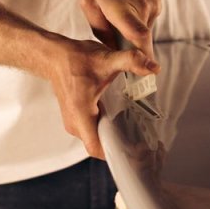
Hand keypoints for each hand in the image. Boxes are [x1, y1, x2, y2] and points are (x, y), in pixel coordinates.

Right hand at [49, 38, 159, 158]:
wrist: (54, 56)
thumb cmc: (75, 59)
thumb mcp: (106, 58)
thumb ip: (130, 61)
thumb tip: (154, 68)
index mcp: (80, 114)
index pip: (96, 147)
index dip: (116, 152)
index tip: (136, 148)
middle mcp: (75, 123)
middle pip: (99, 146)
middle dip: (121, 146)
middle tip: (144, 142)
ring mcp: (74, 122)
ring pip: (96, 138)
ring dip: (114, 137)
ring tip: (137, 133)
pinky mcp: (76, 117)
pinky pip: (93, 131)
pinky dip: (107, 129)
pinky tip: (122, 120)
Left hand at [79, 0, 161, 58]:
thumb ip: (98, 26)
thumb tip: (111, 49)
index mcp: (115, 2)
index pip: (134, 30)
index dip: (139, 52)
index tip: (143, 68)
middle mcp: (138, 5)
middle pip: (138, 41)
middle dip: (129, 53)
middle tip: (119, 49)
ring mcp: (151, 5)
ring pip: (141, 33)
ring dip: (129, 34)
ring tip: (116, 13)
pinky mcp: (157, 5)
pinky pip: (145, 23)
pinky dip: (136, 22)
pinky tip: (127, 5)